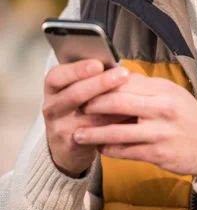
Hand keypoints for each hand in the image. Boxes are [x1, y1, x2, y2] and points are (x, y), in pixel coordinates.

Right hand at [43, 60, 130, 177]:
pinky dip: (113, 124)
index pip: (58, 76)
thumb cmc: (77, 109)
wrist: (66, 145)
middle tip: (123, 74)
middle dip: (101, 83)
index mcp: (53, 87)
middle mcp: (52, 106)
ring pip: (88, 114)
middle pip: (74, 94)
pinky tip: (128, 116)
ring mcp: (59, 127)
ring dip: (112, 104)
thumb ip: (91, 78)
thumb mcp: (77, 91)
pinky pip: (94, 133)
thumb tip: (116, 66)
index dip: (78, 70)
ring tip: (132, 95)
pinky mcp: (71, 144)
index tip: (99, 64)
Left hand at [74, 73, 196, 176]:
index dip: (102, 84)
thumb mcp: (172, 94)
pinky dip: (108, 150)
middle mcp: (161, 109)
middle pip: (117, 103)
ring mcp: (159, 133)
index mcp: (163, 90)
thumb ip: (145, 86)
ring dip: (94, 133)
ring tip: (78, 133)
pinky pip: (125, 151)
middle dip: (93, 105)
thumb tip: (116, 75)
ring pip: (117, 132)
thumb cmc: (188, 117)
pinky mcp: (157, 154)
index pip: (125, 82)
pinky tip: (99, 148)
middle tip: (77, 107)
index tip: (86, 86)